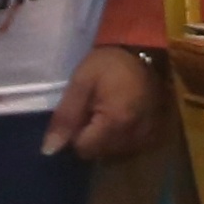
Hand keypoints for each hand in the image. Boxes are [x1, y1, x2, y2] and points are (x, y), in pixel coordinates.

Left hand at [45, 46, 163, 160]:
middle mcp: (134, 135)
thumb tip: (49, 150)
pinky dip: (122, 139)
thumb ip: (65, 117)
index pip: (83, 148)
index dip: (75, 133)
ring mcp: (147, 136)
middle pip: (99, 153)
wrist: (143, 50)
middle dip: (91, 138)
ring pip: (115, 153)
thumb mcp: (80, 83)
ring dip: (106, 140)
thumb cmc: (109, 64)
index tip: (80, 113)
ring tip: (108, 113)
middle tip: (93, 111)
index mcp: (116, 122)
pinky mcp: (154, 133)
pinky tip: (121, 119)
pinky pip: (130, 148)